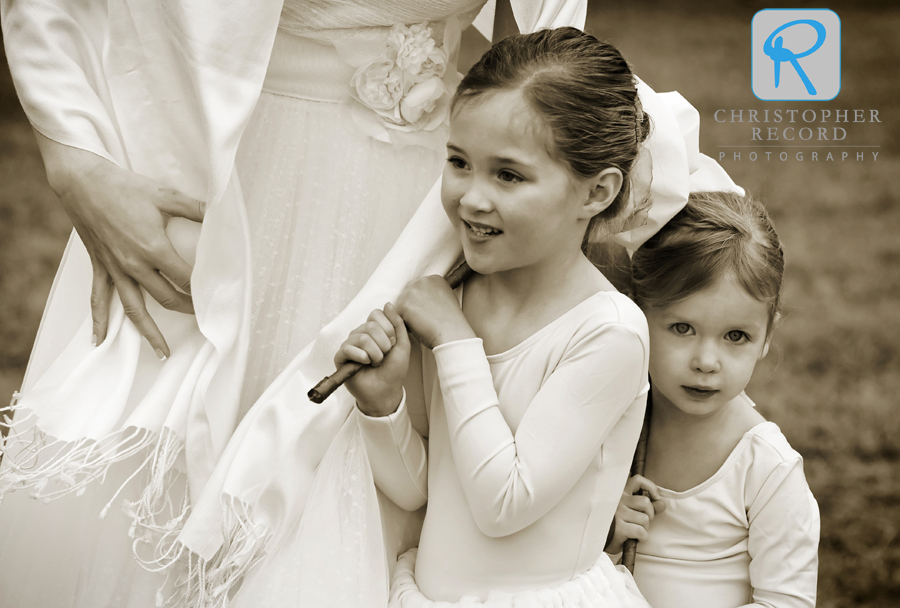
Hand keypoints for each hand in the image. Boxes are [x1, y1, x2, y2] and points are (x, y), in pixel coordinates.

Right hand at [36, 133, 205, 358]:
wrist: (83, 182)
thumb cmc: (126, 187)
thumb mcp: (166, 196)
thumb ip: (196, 208)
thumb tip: (222, 212)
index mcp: (154, 249)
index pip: (185, 279)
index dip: (201, 290)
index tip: (215, 298)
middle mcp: (135, 265)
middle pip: (166, 298)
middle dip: (186, 310)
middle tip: (202, 318)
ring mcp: (116, 269)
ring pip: (135, 309)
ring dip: (149, 332)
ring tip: (162, 353)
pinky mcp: (100, 267)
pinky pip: (100, 299)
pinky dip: (99, 321)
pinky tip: (100, 340)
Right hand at [335, 304, 409, 416]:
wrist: (386, 391)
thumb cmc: (394, 370)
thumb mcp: (402, 345)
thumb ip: (397, 324)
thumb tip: (388, 304)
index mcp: (373, 330)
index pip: (376, 314)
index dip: (388, 329)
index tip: (392, 343)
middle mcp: (360, 334)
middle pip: (370, 326)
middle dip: (383, 344)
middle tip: (384, 356)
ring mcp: (349, 345)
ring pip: (362, 338)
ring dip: (374, 353)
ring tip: (375, 363)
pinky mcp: (340, 357)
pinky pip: (348, 348)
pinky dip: (361, 357)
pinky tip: (365, 364)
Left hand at [395, 275, 474, 348]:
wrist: (452, 333)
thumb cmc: (450, 322)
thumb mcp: (447, 298)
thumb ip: (433, 293)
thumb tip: (423, 296)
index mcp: (433, 279)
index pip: (417, 289)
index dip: (420, 303)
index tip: (430, 312)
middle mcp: (422, 281)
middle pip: (406, 296)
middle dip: (412, 309)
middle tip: (426, 320)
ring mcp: (412, 292)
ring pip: (401, 306)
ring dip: (407, 317)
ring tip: (422, 323)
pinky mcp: (404, 305)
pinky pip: (397, 316)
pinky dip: (404, 324)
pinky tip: (417, 327)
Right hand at [605, 475, 666, 553]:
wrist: (595, 538)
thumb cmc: (613, 523)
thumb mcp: (627, 511)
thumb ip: (645, 507)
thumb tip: (662, 504)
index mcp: (619, 493)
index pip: (637, 480)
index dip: (650, 487)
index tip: (655, 497)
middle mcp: (618, 500)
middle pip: (645, 503)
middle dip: (650, 514)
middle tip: (644, 521)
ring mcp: (618, 513)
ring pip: (644, 518)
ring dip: (645, 527)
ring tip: (637, 530)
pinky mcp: (619, 528)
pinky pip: (641, 531)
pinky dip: (643, 536)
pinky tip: (636, 538)